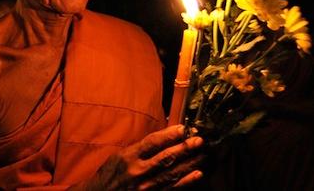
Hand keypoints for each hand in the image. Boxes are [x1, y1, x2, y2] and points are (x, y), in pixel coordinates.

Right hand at [78, 125, 203, 189]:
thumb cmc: (110, 174)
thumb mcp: (119, 156)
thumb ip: (139, 149)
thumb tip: (162, 138)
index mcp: (129, 156)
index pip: (152, 143)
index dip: (168, 135)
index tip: (182, 128)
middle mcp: (138, 171)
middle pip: (165, 157)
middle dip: (184, 148)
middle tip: (199, 140)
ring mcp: (145, 186)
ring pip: (172, 172)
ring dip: (189, 162)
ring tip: (202, 154)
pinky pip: (171, 188)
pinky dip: (186, 181)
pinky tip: (197, 174)